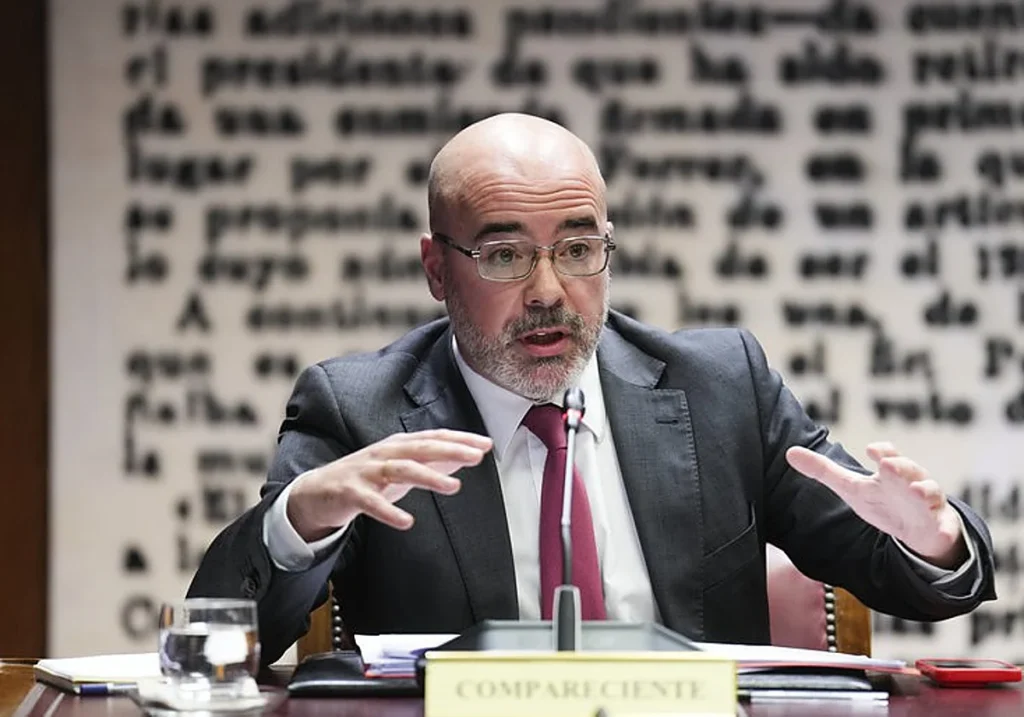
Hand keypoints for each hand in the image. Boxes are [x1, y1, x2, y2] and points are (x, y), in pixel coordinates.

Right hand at [287, 429, 492, 539]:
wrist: (317, 492)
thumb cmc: (365, 479)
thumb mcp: (400, 469)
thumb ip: (431, 464)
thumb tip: (463, 459)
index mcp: (398, 446)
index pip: (433, 438)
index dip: (459, 440)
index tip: (485, 444)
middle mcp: (384, 454)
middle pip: (421, 448)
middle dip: (450, 450)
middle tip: (476, 456)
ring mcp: (367, 472)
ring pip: (401, 470)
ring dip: (428, 477)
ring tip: (453, 488)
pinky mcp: (351, 492)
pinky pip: (372, 502)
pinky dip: (389, 512)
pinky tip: (406, 522)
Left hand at [786, 442, 966, 568]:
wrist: (917, 530)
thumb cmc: (884, 501)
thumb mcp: (852, 488)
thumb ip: (823, 471)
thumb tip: (790, 452)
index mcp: (890, 471)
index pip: (888, 453)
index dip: (882, 450)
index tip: (873, 450)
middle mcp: (911, 481)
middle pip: (908, 468)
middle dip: (900, 465)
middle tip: (888, 464)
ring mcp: (928, 503)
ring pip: (931, 492)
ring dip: (925, 489)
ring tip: (917, 490)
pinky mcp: (940, 524)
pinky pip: (946, 525)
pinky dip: (944, 526)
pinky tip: (943, 529)